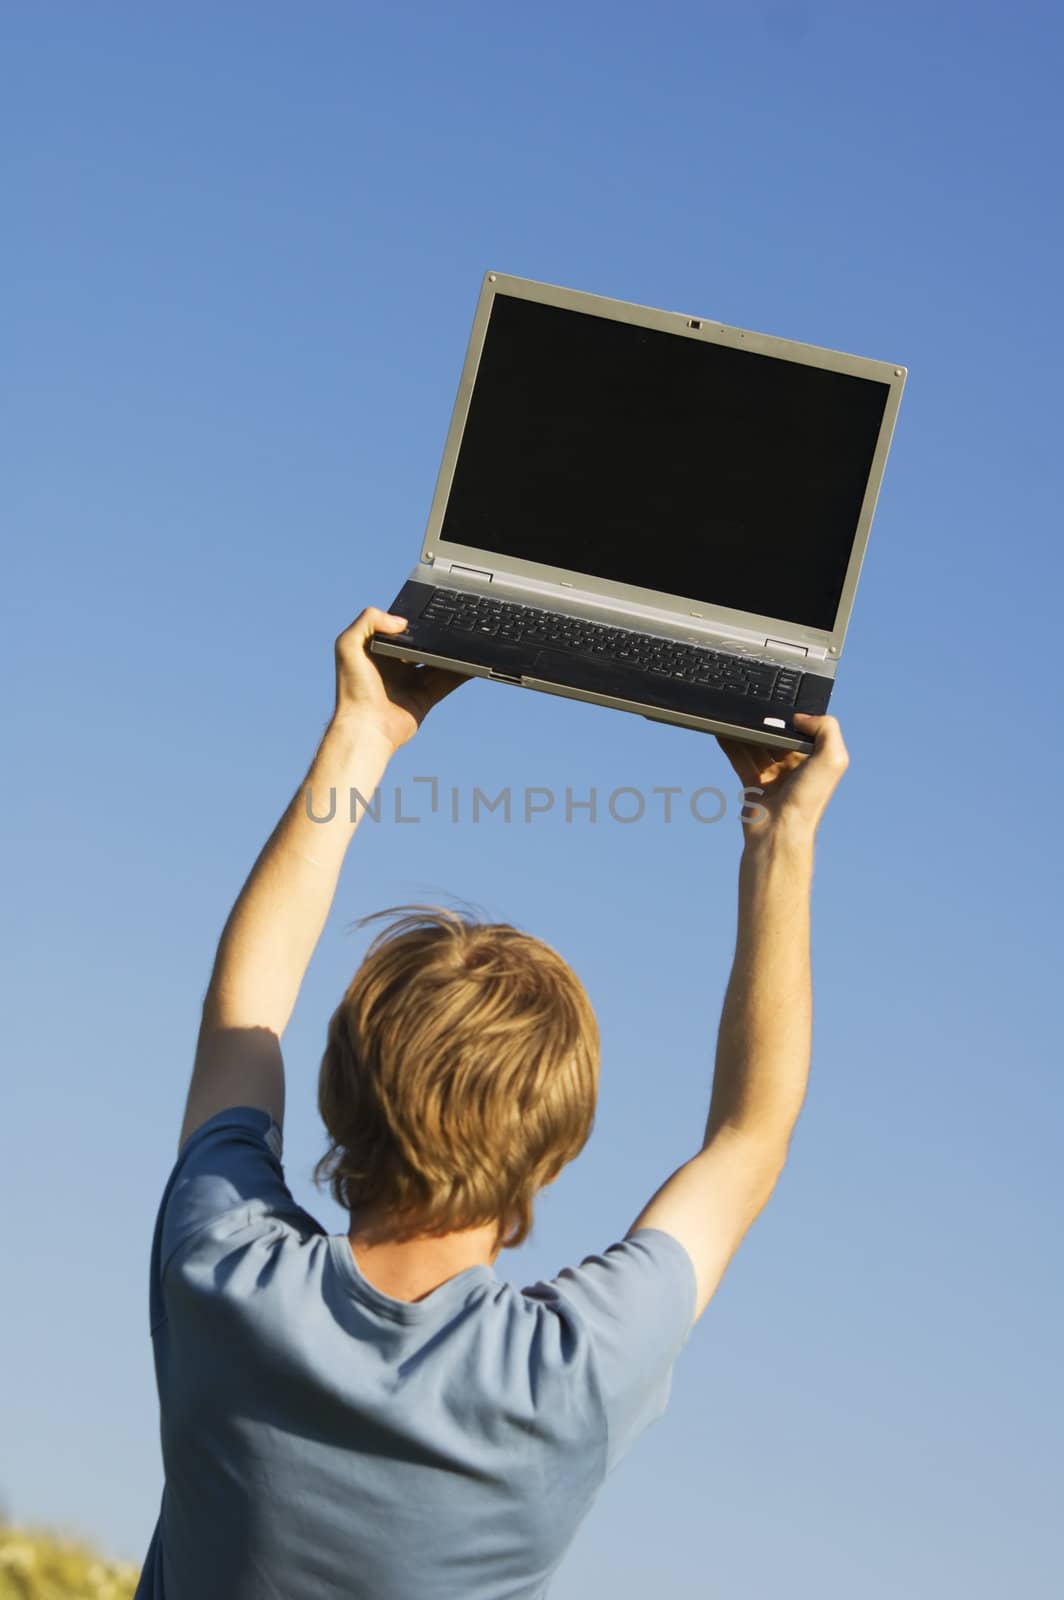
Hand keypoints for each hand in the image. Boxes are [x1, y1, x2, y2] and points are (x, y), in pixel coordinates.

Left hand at [333, 608, 467, 751]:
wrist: (365, 727)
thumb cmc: (353, 688)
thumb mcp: (348, 645)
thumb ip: (368, 621)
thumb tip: (402, 622)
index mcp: (377, 652)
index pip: (399, 632)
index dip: (413, 624)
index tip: (429, 613)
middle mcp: (395, 666)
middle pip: (422, 647)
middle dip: (435, 638)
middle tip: (453, 625)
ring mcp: (411, 683)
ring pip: (438, 663)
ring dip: (452, 654)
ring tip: (469, 641)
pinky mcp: (425, 698)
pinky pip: (447, 682)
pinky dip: (461, 673)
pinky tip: (473, 663)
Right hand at [716, 713, 848, 845]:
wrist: (779, 832)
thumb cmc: (808, 799)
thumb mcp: (832, 758)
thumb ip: (827, 729)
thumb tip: (800, 717)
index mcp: (817, 760)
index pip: (805, 731)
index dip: (793, 718)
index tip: (778, 704)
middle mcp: (797, 767)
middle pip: (778, 737)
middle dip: (766, 723)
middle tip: (753, 708)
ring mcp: (774, 776)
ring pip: (757, 746)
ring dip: (746, 731)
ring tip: (734, 714)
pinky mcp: (754, 784)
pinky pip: (740, 759)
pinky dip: (731, 745)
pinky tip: (722, 731)